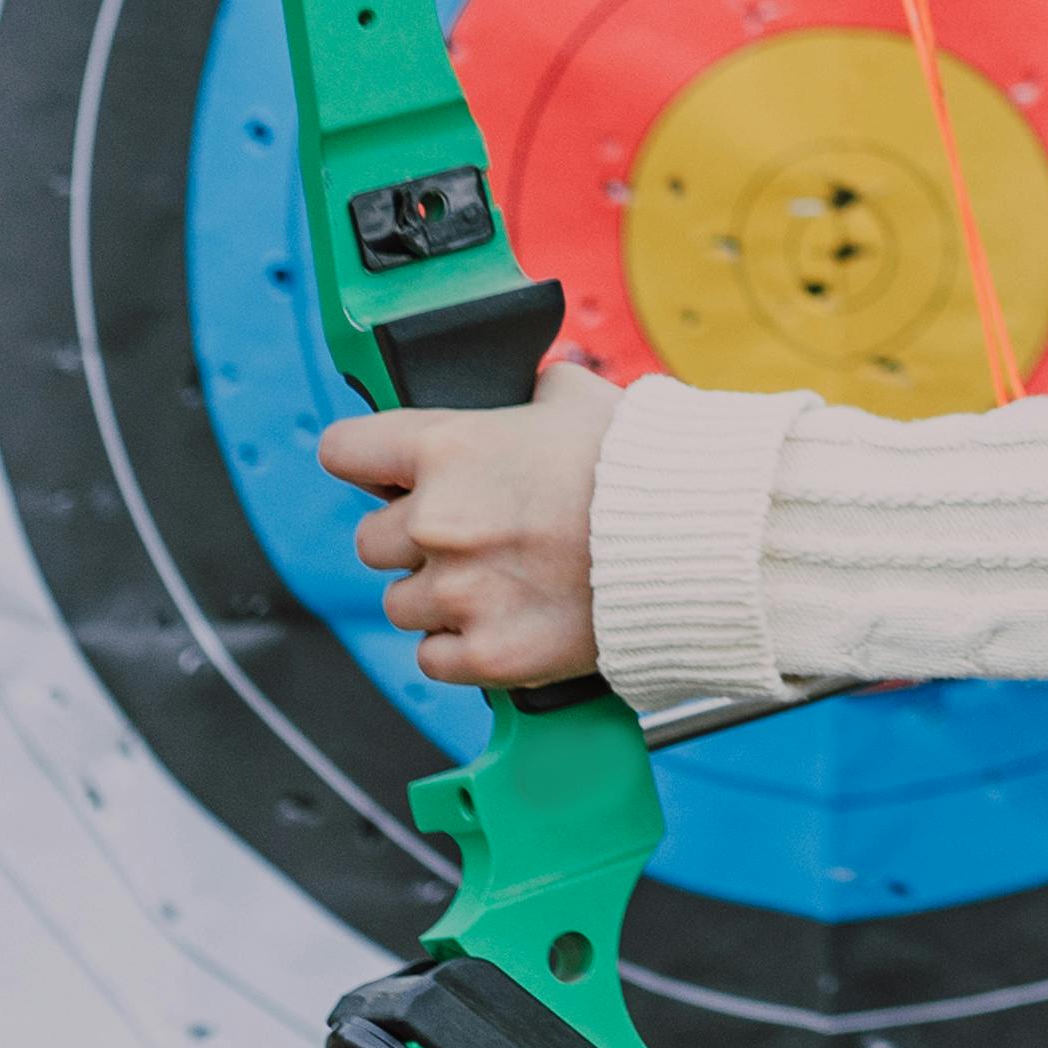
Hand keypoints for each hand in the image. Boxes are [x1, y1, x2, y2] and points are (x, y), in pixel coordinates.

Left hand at [316, 363, 623, 689]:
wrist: (702, 540)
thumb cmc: (648, 467)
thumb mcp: (584, 399)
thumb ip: (538, 393)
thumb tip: (535, 388)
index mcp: (447, 448)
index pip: (345, 451)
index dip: (368, 462)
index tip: (386, 474)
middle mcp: (438, 521)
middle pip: (371, 540)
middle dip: (414, 539)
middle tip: (473, 536)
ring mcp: (459, 593)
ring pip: (402, 604)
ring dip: (440, 596)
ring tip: (502, 582)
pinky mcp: (488, 654)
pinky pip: (435, 658)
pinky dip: (463, 648)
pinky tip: (507, 623)